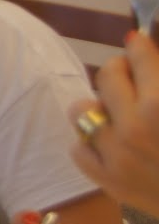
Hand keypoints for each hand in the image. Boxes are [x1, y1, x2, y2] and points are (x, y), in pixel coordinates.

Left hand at [71, 31, 158, 215]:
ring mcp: (115, 155)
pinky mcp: (106, 181)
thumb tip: (145, 48)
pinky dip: (93, 143)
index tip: (138, 42)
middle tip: (130, 75)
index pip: (138, 56)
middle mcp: (134, 127)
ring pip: (83, 109)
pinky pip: (78, 147)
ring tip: (119, 112)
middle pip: (107, 75)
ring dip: (101, 106)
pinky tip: (113, 144)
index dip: (140, 47)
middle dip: (121, 70)